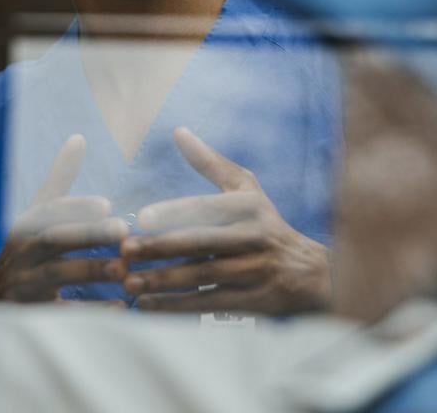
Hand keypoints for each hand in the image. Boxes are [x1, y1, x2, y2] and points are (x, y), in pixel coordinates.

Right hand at [0, 135, 127, 303]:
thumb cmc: (26, 250)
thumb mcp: (36, 215)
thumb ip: (59, 180)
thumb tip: (80, 138)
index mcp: (25, 226)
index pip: (48, 211)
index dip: (75, 207)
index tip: (107, 204)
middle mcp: (21, 253)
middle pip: (53, 240)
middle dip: (88, 235)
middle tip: (124, 230)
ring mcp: (24, 285)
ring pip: (56, 275)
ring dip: (91, 270)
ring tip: (124, 270)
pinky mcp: (32, 314)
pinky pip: (62, 314)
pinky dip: (91, 312)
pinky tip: (121, 307)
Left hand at [119, 127, 330, 315]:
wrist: (311, 273)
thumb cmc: (266, 224)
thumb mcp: (246, 190)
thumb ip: (210, 163)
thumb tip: (178, 131)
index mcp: (249, 207)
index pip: (208, 208)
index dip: (176, 212)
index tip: (142, 217)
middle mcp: (254, 237)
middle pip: (202, 243)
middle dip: (161, 248)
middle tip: (125, 251)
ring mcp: (255, 271)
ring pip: (203, 275)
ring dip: (164, 280)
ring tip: (130, 282)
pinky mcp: (253, 301)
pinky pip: (209, 303)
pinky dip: (178, 306)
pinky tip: (149, 305)